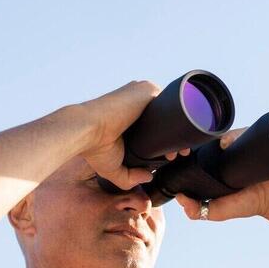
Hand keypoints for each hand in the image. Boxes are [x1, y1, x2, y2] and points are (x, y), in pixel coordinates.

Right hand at [75, 80, 191, 189]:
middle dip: (176, 137)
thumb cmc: (94, 148)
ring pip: (169, 110)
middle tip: (178, 155)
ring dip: (179, 127)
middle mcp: (136, 103)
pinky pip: (171, 99)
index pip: (155, 126)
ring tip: (180, 148)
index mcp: (130, 117)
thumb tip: (148, 178)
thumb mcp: (113, 168)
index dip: (166, 142)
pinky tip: (182, 131)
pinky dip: (179, 113)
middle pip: (165, 118)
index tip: (171, 156)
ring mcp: (142, 94)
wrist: (85, 131)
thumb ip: (129, 177)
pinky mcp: (146, 89)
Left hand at [173, 127, 268, 221]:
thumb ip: (197, 211)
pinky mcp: (251, 138)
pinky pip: (240, 130)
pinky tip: (227, 144)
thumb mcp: (218, 211)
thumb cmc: (249, 203)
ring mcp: (236, 143)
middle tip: (190, 149)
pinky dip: (232, 134)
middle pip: (203, 138)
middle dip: (195, 139)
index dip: (183, 150)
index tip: (179, 155)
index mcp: (212, 164)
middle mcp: (222, 151)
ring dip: (212, 133)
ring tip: (215, 147)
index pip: (192, 152)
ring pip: (219, 132)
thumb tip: (179, 197)